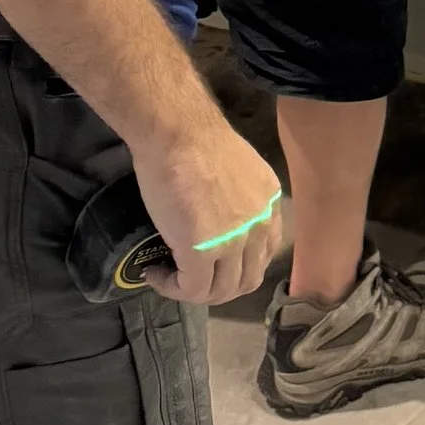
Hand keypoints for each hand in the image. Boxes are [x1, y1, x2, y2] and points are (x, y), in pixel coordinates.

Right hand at [134, 109, 287, 305]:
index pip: (264, 252)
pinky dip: (172, 288)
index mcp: (269, 202)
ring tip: (169, 278)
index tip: (213, 262)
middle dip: (218, 288)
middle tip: (190, 278)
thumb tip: (215, 212)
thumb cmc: (195, 137)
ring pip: (221, 291)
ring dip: (194, 292)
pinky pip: (192, 289)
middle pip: (246, 279)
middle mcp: (260, 226)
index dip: (238, 265)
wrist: (177, 131)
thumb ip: (237, 194)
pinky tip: (155, 274)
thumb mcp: (237, 165)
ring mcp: (234, 242)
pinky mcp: (203, 253)